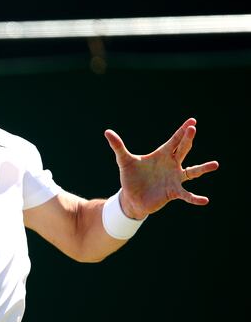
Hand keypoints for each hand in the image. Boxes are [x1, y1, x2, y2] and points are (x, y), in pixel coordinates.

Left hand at [104, 117, 218, 218]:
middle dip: (186, 139)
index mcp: (162, 155)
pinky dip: (195, 198)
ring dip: (203, 168)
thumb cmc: (131, 177)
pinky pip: (186, 194)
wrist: (131, 197)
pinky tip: (204, 200)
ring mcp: (174, 178)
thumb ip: (118, 146)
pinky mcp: (173, 192)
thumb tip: (107, 132)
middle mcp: (172, 165)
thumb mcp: (124, 160)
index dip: (182, 131)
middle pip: (182, 150)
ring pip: (192, 172)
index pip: (174, 140)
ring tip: (215, 164)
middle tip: (193, 129)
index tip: (192, 121)